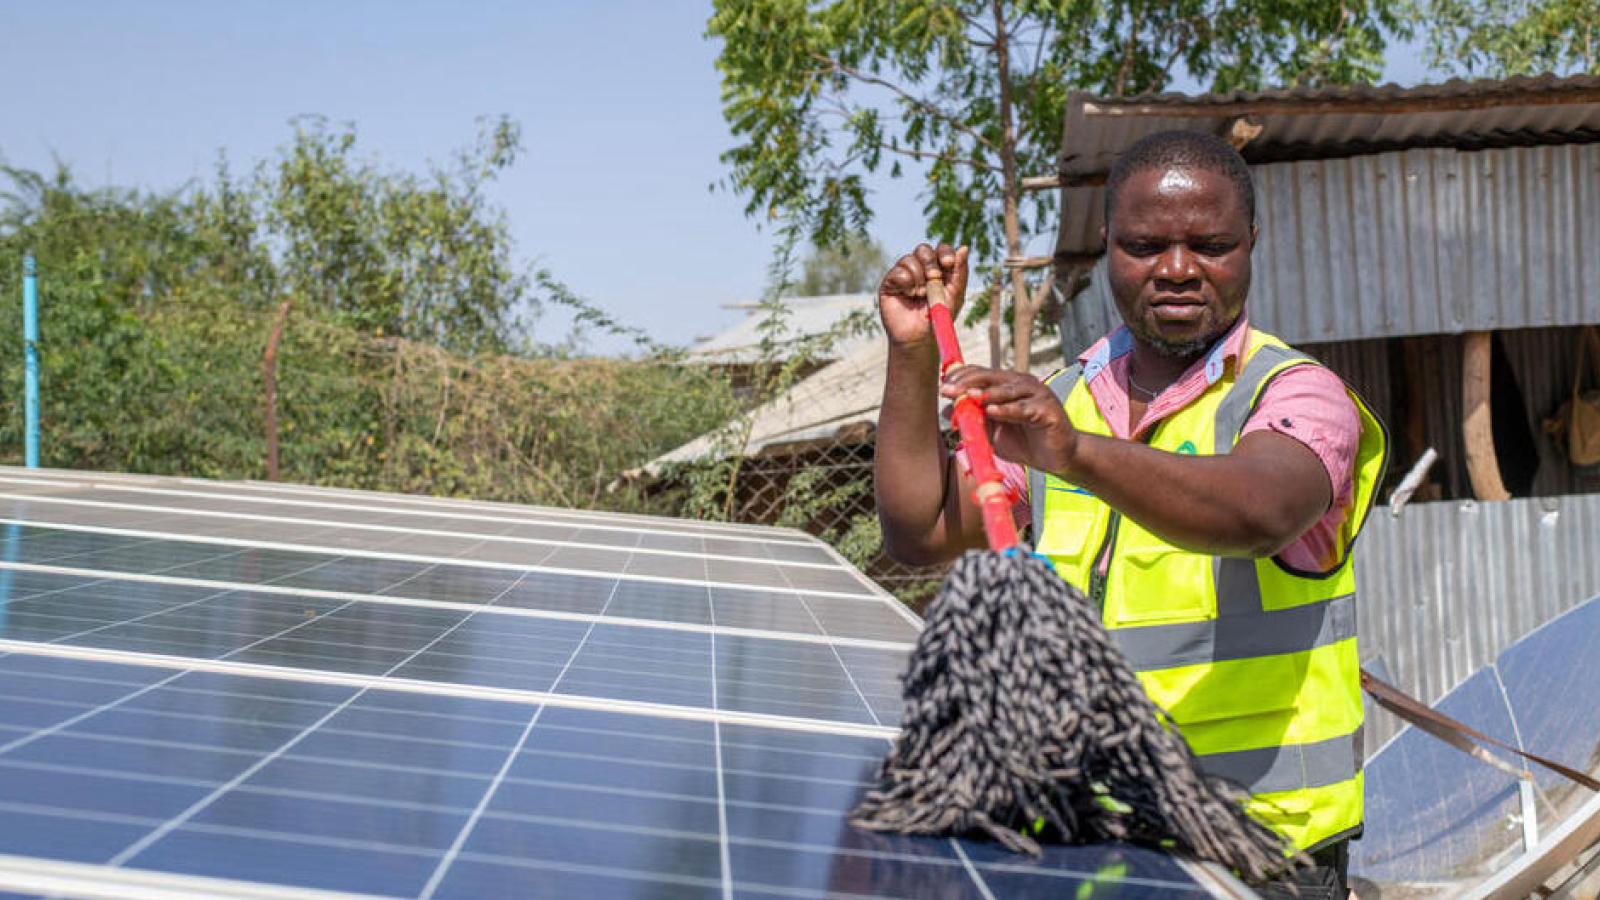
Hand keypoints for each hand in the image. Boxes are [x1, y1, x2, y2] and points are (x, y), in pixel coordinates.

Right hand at [878, 243, 968, 346]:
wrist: (919, 338)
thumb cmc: (938, 319)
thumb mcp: (954, 295)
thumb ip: (959, 272)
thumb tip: (964, 247)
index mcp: (938, 270)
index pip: (941, 250)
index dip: (944, 252)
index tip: (948, 263)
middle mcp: (920, 269)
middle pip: (924, 249)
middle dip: (930, 262)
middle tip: (933, 278)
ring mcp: (904, 275)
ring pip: (909, 259)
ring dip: (918, 276)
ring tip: (919, 294)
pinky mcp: (890, 282)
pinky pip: (897, 271)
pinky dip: (905, 281)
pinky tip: (907, 294)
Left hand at [940, 366, 1078, 475]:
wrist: (1056, 459)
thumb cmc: (1023, 442)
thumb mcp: (991, 431)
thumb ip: (972, 419)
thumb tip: (944, 411)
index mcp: (1007, 385)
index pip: (980, 374)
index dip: (961, 377)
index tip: (942, 386)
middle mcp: (1021, 384)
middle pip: (991, 377)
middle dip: (967, 383)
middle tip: (948, 390)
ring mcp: (1037, 394)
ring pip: (1008, 390)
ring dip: (986, 393)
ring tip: (968, 396)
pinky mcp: (1048, 410)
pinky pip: (1025, 409)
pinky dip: (1008, 409)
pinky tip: (992, 411)